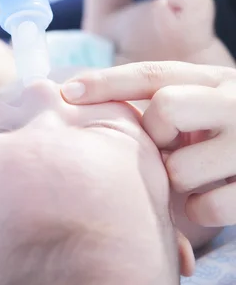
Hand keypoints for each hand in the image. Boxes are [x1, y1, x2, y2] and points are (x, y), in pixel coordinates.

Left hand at [62, 61, 235, 226]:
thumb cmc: (230, 134)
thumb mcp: (206, 105)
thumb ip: (166, 103)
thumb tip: (94, 109)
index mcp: (215, 79)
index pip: (154, 74)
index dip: (108, 82)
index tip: (66, 91)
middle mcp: (235, 101)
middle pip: (166, 108)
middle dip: (155, 135)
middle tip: (169, 146)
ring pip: (179, 167)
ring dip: (175, 181)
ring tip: (195, 176)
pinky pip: (206, 206)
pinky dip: (200, 210)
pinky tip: (214, 197)